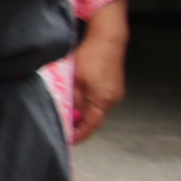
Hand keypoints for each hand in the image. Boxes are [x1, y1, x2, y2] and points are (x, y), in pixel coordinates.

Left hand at [67, 4, 128, 145]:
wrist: (108, 39)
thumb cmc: (91, 57)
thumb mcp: (77, 80)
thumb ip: (75, 100)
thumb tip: (71, 115)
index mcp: (104, 100)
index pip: (91, 125)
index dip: (80, 134)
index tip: (68, 140)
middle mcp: (113, 99)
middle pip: (95, 119)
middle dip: (80, 125)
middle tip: (65, 129)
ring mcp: (116, 93)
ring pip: (97, 110)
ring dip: (85, 114)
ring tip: (69, 116)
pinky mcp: (114, 87)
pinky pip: (101, 101)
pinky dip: (90, 105)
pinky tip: (79, 102)